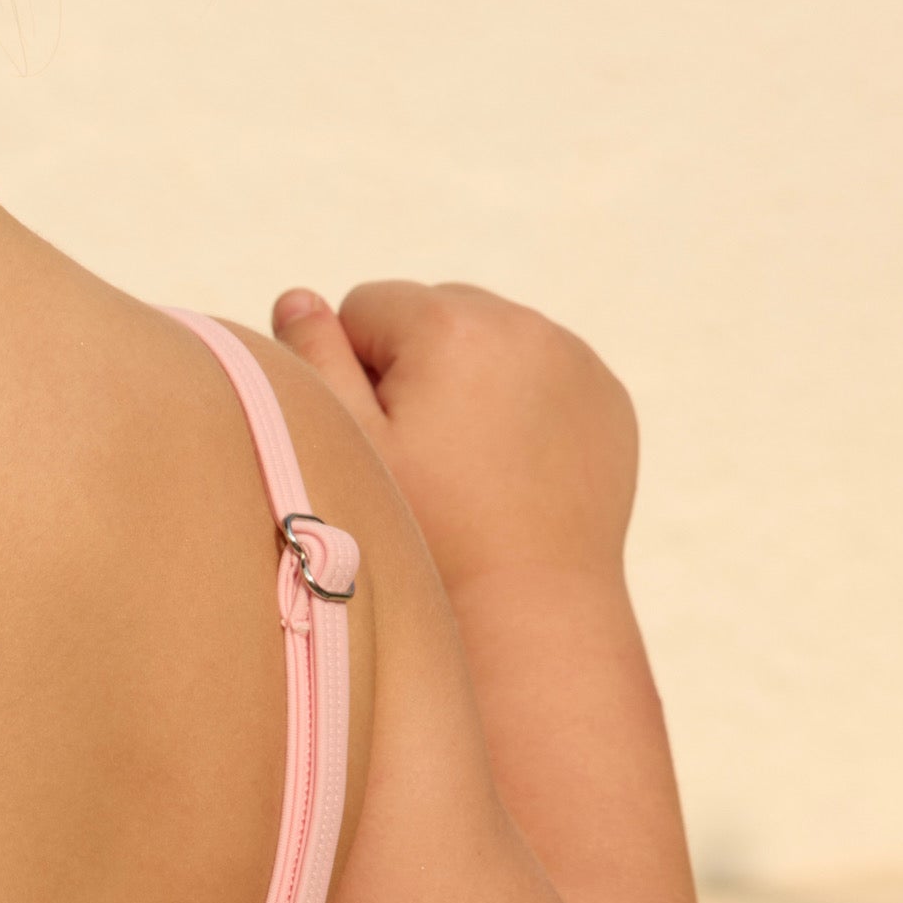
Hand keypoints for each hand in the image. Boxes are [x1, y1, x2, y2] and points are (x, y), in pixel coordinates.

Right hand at [269, 280, 638, 600]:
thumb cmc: (424, 532)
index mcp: (450, 325)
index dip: (352, 371)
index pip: (365, 305)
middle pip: (432, 311)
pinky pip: (542, 371)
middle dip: (414, 364)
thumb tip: (298, 297)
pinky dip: (520, 402)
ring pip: (489, 339)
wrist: (530, 606)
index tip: (376, 437)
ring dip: (467, 378)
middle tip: (419, 452)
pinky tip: (508, 467)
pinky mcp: (604, 395)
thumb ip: (312, 359)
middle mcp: (521, 324)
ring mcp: (574, 358)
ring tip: (464, 462)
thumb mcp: (350, 445)